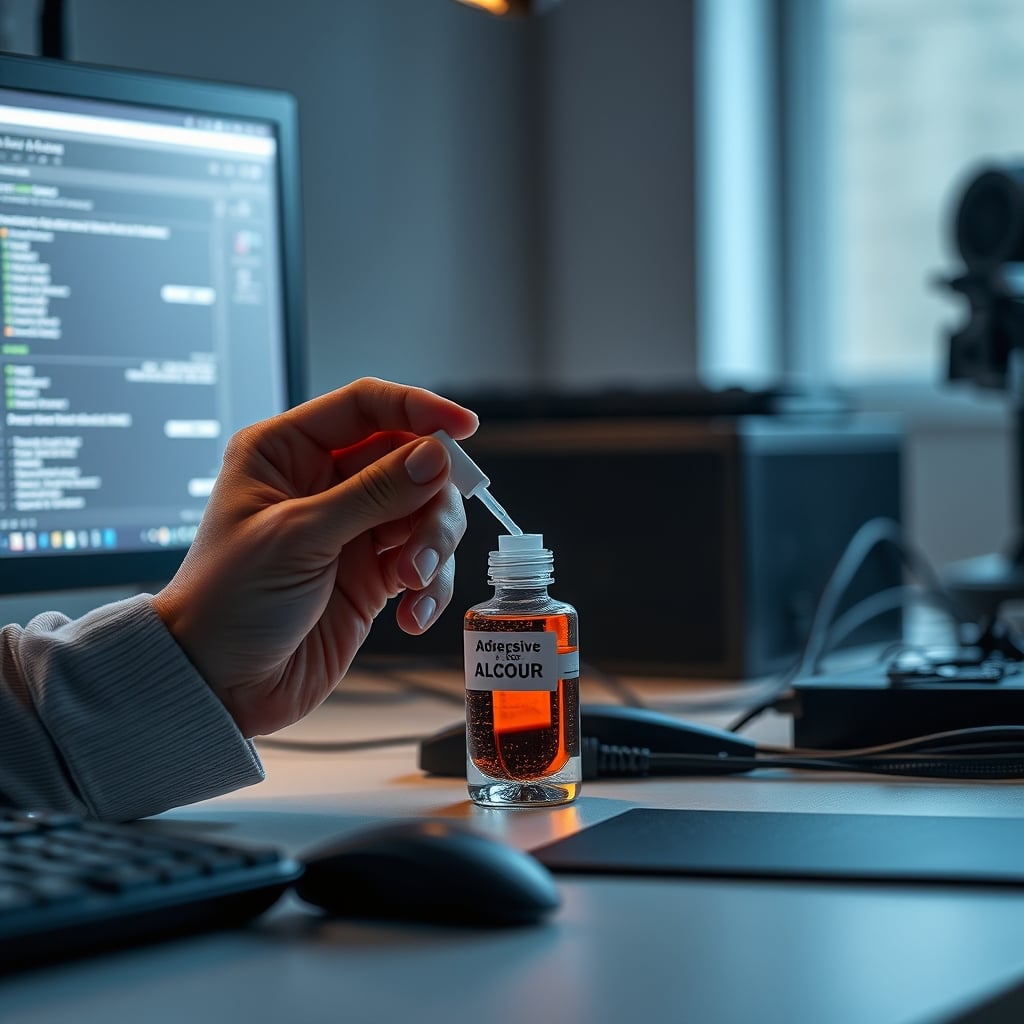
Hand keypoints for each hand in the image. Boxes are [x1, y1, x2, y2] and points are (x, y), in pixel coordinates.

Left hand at [152, 377, 477, 737]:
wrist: (221, 684)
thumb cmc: (228, 601)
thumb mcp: (298, 537)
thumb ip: (372, 493)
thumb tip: (434, 457)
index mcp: (286, 452)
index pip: (365, 406)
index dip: (418, 408)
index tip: (463, 428)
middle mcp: (324, 483)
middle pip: (410, 460)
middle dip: (432, 498)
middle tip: (426, 541)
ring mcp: (353, 529)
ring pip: (427, 510)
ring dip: (434, 545)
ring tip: (414, 583)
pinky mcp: (373, 574)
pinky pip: (426, 562)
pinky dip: (431, 586)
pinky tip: (410, 615)